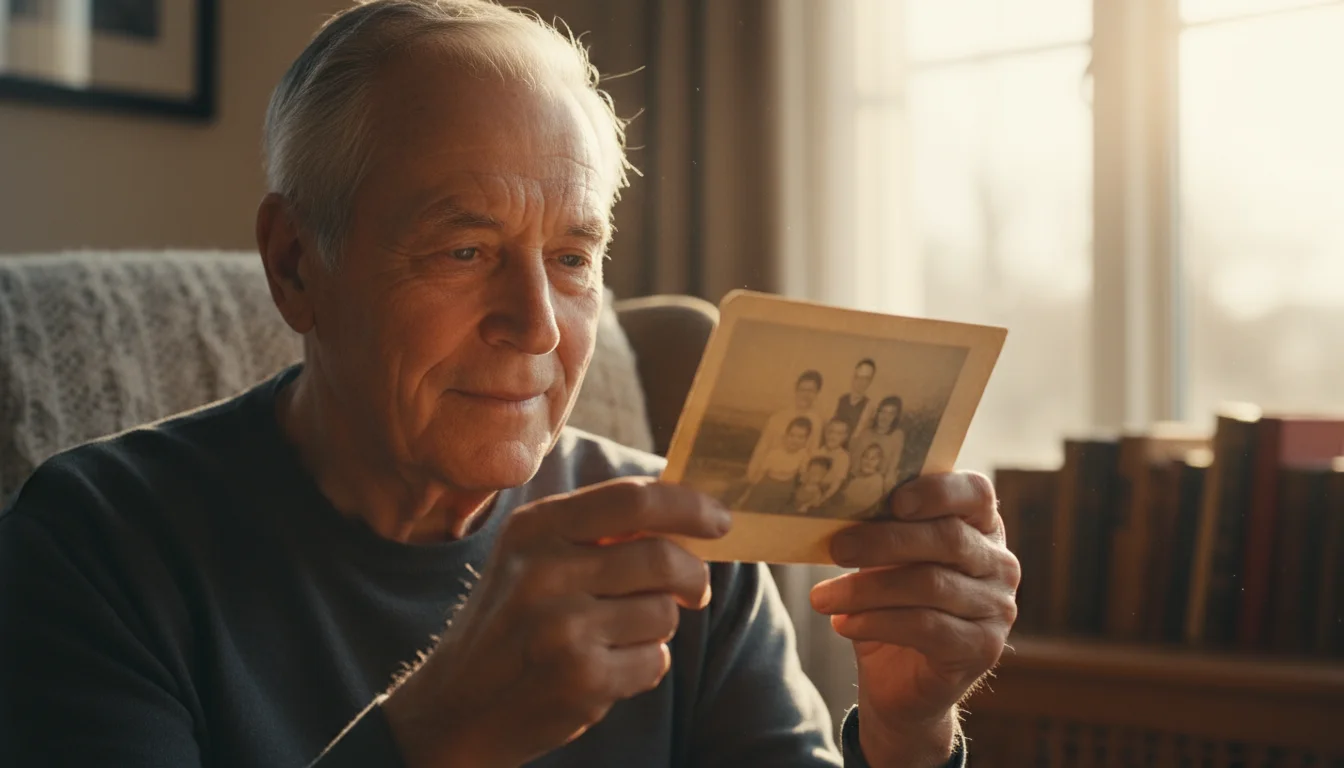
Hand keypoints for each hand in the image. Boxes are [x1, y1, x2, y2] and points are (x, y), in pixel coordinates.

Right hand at [383, 478, 731, 767]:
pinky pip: (655, 660)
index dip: (688, 506)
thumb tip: (687, 514)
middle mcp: (544, 571)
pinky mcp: (581, 678)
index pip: (633, 499)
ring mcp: (561, 627)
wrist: (456, 707)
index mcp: (535, 528)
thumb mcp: (532, 558)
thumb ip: (597, 531)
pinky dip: (645, 665)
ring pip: (664, 612)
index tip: (719, 520)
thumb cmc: (510, 624)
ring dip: (659, 626)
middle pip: (661, 557)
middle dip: (692, 575)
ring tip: (619, 635)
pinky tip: (607, 669)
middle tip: (694, 588)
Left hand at [809, 472, 1018, 766]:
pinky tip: (843, 624)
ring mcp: (997, 607)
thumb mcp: (885, 561)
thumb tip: (836, 507)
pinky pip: (926, 627)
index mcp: (980, 526)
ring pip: (930, 584)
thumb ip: (880, 530)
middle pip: (947, 538)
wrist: (901, 682)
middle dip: (884, 541)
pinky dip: (877, 622)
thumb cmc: (891, 605)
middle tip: (835, 549)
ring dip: (867, 589)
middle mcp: (999, 563)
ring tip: (822, 598)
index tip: (893, 501)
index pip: (975, 493)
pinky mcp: (982, 648)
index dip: (937, 491)